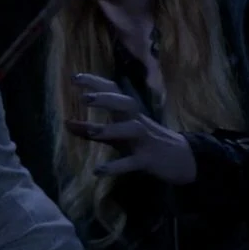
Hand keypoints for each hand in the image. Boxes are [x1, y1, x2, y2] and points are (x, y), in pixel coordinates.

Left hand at [66, 73, 197, 185]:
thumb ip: (90, 131)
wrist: (183, 160)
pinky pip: (132, 162)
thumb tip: (65, 123)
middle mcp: (137, 121)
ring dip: (111, 129)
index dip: (94, 83)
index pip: (112, 91)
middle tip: (84, 98)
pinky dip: (116, 166)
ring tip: (91, 131)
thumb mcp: (116, 136)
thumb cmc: (143, 143)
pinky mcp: (149, 159)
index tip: (73, 78)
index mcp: (128, 113)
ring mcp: (145, 140)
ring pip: (131, 129)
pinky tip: (98, 171)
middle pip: (125, 103)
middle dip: (105, 99)